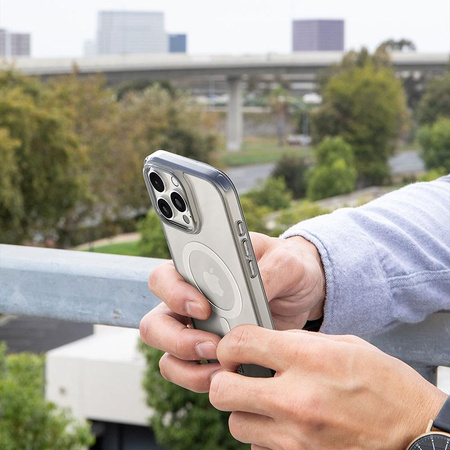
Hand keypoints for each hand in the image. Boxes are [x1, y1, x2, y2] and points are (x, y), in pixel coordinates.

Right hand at [140, 233, 325, 391]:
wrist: (302, 293)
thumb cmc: (286, 266)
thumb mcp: (285, 262)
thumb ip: (268, 272)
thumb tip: (252, 293)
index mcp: (197, 269)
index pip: (163, 278)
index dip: (174, 294)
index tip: (204, 308)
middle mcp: (187, 301)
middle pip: (155, 324)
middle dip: (177, 340)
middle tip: (213, 344)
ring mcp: (195, 331)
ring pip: (168, 356)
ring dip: (188, 368)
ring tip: (223, 369)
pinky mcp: (210, 355)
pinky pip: (189, 374)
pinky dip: (204, 380)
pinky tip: (231, 375)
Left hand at [209, 325, 447, 449]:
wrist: (415, 431)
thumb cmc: (383, 383)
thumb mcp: (342, 345)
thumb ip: (297, 342)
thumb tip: (264, 343)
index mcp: (308, 359)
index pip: (240, 344)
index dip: (229, 343)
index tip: (234, 347)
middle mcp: (296, 398)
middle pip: (223, 390)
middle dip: (225, 379)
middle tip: (238, 374)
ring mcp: (296, 436)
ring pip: (236, 423)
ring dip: (244, 409)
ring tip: (266, 401)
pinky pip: (258, 447)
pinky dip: (263, 434)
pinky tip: (282, 423)